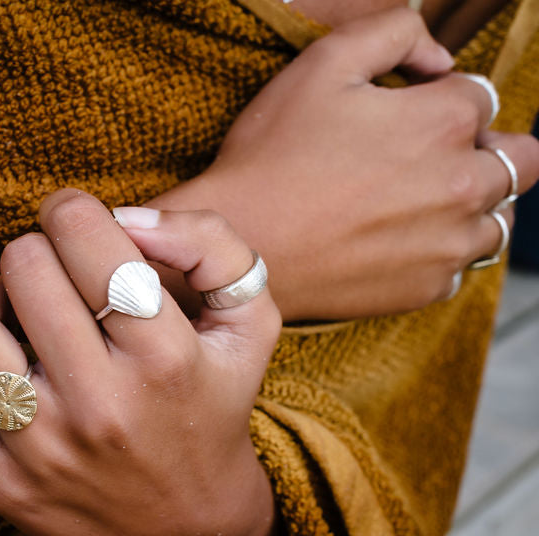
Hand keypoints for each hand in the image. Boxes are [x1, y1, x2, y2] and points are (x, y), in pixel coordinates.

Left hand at [0, 189, 280, 535]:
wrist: (192, 530)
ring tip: (8, 306)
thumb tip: (126, 214)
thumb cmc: (213, 405)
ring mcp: (43, 452)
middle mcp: (100, 406)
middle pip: (24, 270)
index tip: (73, 221)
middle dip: (35, 252)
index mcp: (164, 357)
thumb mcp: (248, 322)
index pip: (86, 240)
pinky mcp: (1, 486)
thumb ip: (209, 245)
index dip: (70, 210)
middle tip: (51, 272)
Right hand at [149, 8, 538, 320]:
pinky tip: (391, 241)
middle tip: (422, 159)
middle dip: (481, 150)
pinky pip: (459, 266)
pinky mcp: (426, 287)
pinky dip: (438, 252)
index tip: (397, 115)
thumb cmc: (272, 155)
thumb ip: (393, 33)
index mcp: (447, 120)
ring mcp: (450, 243)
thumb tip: (437, 60)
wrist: (240, 244)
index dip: (438, 98)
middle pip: (519, 158)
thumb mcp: (322, 64)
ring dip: (472, 205)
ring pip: (500, 218)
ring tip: (414, 203)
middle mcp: (466, 184)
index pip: (480, 96)